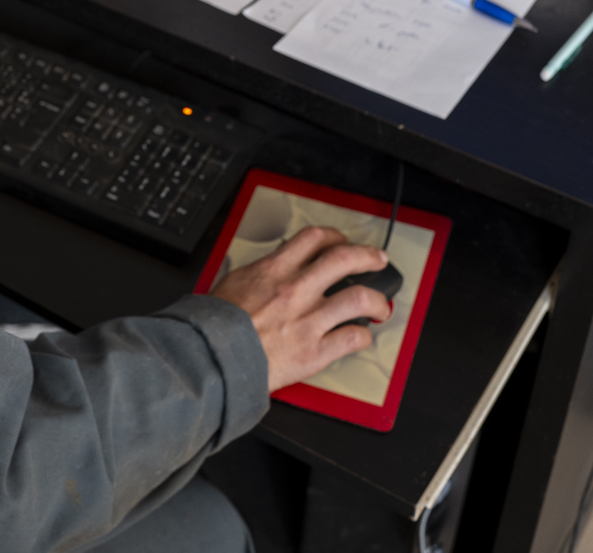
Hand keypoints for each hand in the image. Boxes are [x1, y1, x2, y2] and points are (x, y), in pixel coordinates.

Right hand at [210, 227, 392, 391]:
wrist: (211, 357)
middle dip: (368, 257)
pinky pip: (351, 338)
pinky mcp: (314, 352)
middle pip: (344, 259)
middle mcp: (296, 290)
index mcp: (274, 270)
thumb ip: (260, 274)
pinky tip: (360, 336)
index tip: (340, 242)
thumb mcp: (234, 283)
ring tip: (381, 304)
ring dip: (377, 300)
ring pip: (358, 298)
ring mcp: (308, 320)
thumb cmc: (217, 325)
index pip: (313, 238)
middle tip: (377, 261)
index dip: (334, 236)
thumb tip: (272, 269)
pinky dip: (362, 336)